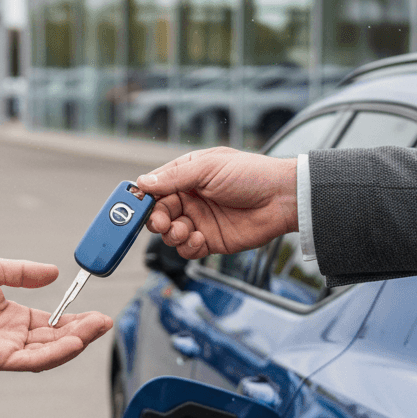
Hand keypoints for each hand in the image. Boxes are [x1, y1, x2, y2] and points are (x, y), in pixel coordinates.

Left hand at [0, 256, 111, 371]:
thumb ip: (24, 273)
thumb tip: (53, 272)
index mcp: (13, 317)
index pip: (53, 324)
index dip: (76, 320)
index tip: (97, 314)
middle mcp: (12, 336)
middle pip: (56, 340)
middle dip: (83, 332)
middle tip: (105, 322)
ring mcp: (5, 349)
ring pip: (48, 353)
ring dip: (74, 343)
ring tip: (95, 330)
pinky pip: (30, 361)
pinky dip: (53, 354)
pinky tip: (71, 343)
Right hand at [136, 147, 298, 258]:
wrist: (281, 199)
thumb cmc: (251, 175)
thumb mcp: (208, 167)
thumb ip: (174, 177)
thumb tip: (142, 183)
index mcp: (188, 176)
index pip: (156, 188)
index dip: (144, 198)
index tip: (134, 206)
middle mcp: (191, 199)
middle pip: (159, 214)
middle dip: (157, 220)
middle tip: (163, 222)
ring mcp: (200, 220)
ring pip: (170, 234)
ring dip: (172, 235)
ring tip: (185, 230)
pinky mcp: (210, 240)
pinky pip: (187, 249)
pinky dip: (187, 247)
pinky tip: (198, 239)